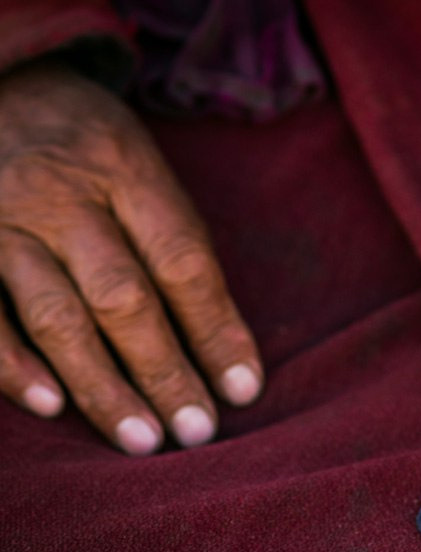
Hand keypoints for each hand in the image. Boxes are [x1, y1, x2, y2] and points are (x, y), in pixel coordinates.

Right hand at [0, 62, 262, 453]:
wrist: (1, 90)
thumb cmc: (94, 150)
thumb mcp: (146, 173)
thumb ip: (177, 246)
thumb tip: (225, 346)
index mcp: (127, 172)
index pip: (182, 262)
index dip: (216, 330)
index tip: (243, 390)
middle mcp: (63, 196)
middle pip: (123, 297)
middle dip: (164, 371)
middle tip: (197, 432)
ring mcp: (2, 221)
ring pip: (56, 315)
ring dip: (100, 385)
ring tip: (143, 440)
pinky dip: (12, 364)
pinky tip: (51, 406)